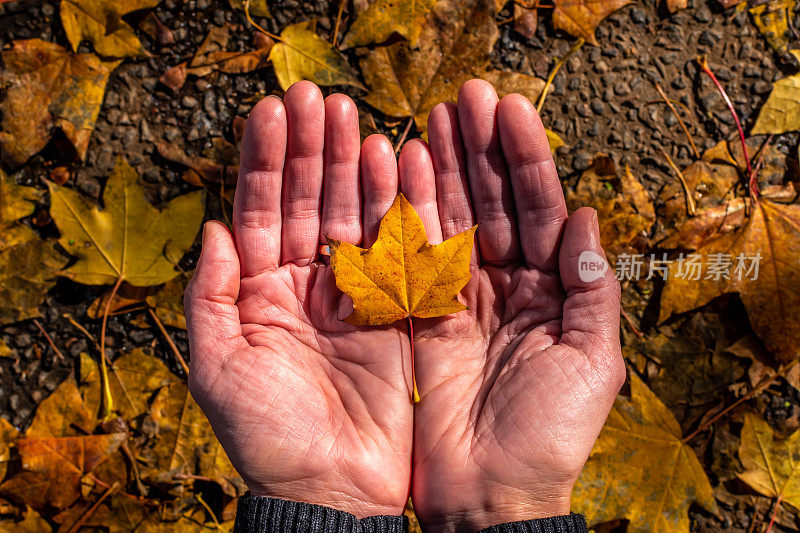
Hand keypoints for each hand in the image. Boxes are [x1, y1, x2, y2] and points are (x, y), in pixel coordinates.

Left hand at [184, 82, 412, 517]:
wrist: (330, 487)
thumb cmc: (267, 435)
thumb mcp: (218, 368)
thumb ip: (211, 296)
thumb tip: (214, 227)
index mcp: (257, 293)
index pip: (258, 210)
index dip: (264, 160)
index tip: (274, 109)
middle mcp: (303, 285)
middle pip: (304, 201)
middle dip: (311, 149)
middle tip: (320, 97)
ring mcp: (351, 294)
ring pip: (350, 216)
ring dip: (352, 166)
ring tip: (356, 117)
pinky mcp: (393, 311)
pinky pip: (394, 250)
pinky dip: (396, 208)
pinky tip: (397, 164)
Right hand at [400, 80, 624, 531]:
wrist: (490, 496)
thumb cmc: (549, 438)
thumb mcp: (593, 364)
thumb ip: (592, 291)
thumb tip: (588, 218)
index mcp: (553, 293)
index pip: (542, 210)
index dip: (526, 159)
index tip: (510, 110)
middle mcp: (508, 287)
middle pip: (495, 203)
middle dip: (482, 150)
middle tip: (466, 96)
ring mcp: (461, 298)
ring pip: (453, 220)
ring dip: (443, 169)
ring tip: (432, 119)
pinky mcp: (421, 317)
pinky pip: (414, 256)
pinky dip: (408, 215)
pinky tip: (400, 172)